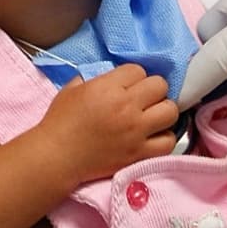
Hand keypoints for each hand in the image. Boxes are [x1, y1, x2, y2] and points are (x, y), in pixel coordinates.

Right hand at [39, 64, 177, 182]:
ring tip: (152, 117)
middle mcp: (126, 106)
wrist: (56, 157)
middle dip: (152, 90)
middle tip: (143, 100)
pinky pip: (169, 142)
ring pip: (170, 111)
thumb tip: (113, 77)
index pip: (139, 70)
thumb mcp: (73, 89)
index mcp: (108, 88)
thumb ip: (95, 78)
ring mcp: (136, 131)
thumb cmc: (60, 122)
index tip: (126, 87)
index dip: (133, 77)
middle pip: (160, 86)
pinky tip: (154, 137)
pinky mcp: (139, 153)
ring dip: (163, 111)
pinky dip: (164, 138)